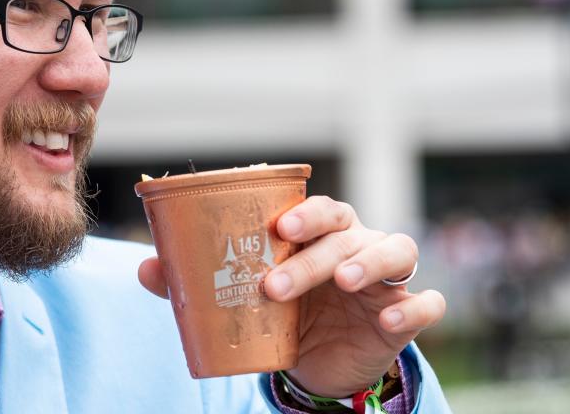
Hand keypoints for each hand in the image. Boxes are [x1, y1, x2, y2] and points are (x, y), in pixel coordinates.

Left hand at [138, 195, 445, 396]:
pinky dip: (415, 308)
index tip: (276, 228)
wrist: (318, 361)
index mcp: (317, 233)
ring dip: (367, 262)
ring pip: (395, 251)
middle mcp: (355, 243)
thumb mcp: (243, 296)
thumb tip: (144, 268)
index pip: (319, 207)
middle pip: (348, 228)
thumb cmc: (282, 310)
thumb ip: (197, 281)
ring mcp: (384, 279)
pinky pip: (425, 303)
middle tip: (278, 282)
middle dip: (316, 251)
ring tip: (340, 283)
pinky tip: (392, 320)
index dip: (303, 211)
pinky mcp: (402, 316)